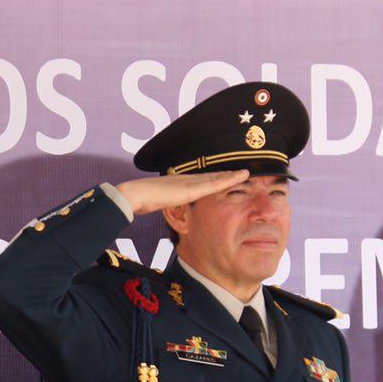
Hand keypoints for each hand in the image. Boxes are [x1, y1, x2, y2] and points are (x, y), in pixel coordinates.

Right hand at [115, 169, 248, 215]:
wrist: (135, 195)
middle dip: (227, 175)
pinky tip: (241, 177)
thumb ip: (163, 203)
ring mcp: (190, 182)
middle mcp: (187, 179)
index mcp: (179, 183)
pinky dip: (229, 180)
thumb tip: (163, 208)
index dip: (216, 179)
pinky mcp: (192, 188)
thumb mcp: (155, 202)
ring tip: (247, 173)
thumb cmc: (140, 200)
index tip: (228, 178)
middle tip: (243, 173)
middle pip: (212, 176)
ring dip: (232, 176)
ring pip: (217, 178)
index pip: (202, 181)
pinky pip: (215, 183)